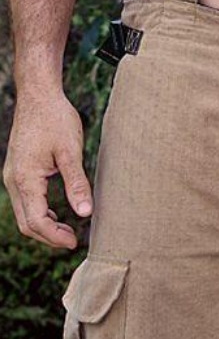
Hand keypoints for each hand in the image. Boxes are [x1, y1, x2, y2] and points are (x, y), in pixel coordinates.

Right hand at [3, 90, 91, 248]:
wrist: (38, 95)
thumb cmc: (55, 119)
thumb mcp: (71, 151)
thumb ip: (77, 183)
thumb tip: (86, 212)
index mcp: (25, 179)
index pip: (36, 221)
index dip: (55, 236)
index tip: (75, 242)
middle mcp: (14, 181)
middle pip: (27, 222)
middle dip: (49, 236)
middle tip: (73, 241)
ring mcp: (13, 175)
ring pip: (24, 213)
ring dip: (44, 225)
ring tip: (68, 230)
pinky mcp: (18, 170)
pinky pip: (25, 200)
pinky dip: (40, 211)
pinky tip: (58, 211)